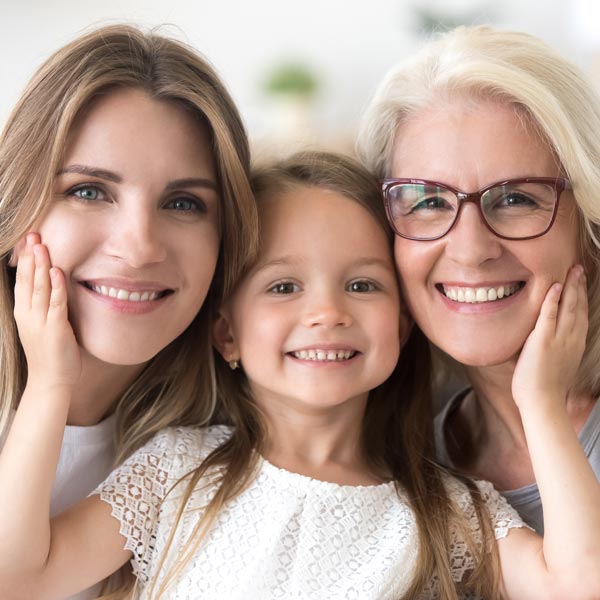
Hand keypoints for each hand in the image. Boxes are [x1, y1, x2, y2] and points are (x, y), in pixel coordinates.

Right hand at [13, 233, 80, 390]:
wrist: (51, 381)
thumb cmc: (51, 354)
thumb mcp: (42, 326)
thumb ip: (45, 307)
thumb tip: (53, 287)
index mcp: (24, 313)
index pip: (22, 281)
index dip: (25, 260)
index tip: (28, 240)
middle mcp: (28, 315)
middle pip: (28, 280)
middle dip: (30, 256)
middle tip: (33, 234)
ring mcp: (40, 321)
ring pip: (39, 288)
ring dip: (41, 265)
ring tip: (42, 245)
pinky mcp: (55, 328)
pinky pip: (56, 303)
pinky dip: (56, 286)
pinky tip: (57, 271)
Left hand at [512, 265, 587, 411]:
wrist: (542, 403)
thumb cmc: (543, 389)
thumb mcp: (555, 364)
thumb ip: (553, 349)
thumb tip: (543, 341)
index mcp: (575, 345)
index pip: (580, 315)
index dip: (581, 297)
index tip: (580, 282)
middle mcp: (571, 339)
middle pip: (577, 306)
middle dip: (578, 286)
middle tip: (579, 268)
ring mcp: (558, 339)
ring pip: (567, 307)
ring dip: (570, 287)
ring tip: (572, 270)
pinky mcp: (543, 341)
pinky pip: (549, 315)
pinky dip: (552, 300)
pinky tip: (554, 286)